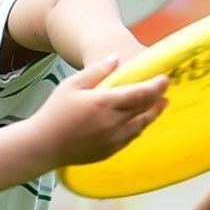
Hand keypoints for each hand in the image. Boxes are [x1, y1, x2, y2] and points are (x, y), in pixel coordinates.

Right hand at [33, 56, 167, 167]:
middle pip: (145, 109)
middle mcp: (112, 123)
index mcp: (103, 103)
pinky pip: (131, 138)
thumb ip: (96, 71)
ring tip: (161, 104)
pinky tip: (141, 120)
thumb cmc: (55, 112)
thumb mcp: (71, 85)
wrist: (43, 146)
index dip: (156, 86)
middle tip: (166, 89)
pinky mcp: (110, 151)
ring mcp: (113, 139)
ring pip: (141, 125)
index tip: (165, 78)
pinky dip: (140, 127)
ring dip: (153, 114)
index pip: (139, 93)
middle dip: (158, 98)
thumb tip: (117, 58)